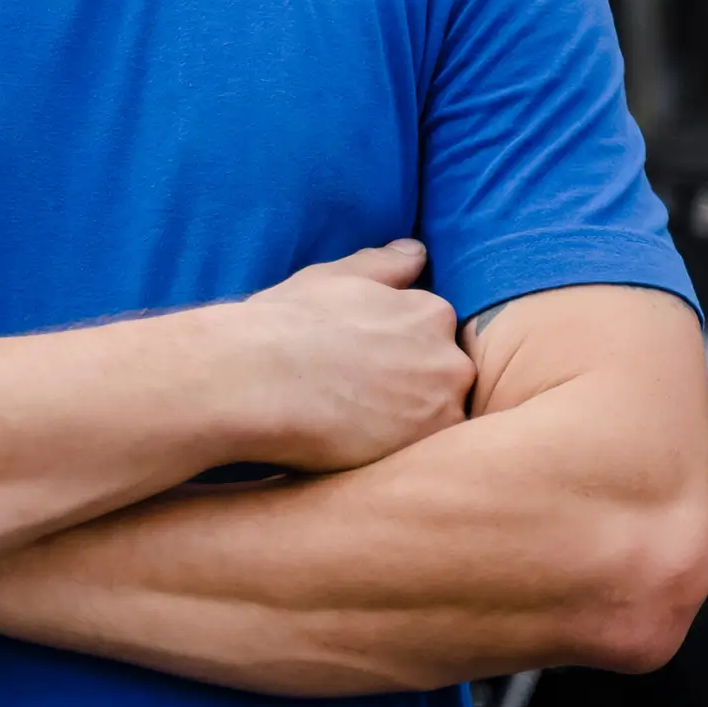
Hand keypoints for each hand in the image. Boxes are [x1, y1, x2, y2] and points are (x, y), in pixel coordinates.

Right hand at [232, 242, 472, 473]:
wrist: (258, 377)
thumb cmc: (289, 322)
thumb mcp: (335, 277)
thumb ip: (384, 265)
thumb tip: (416, 251)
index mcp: (430, 312)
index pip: (433, 334)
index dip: (398, 349)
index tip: (366, 360)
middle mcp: (449, 357)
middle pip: (442, 376)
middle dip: (411, 385)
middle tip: (359, 394)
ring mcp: (442, 406)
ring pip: (436, 417)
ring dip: (408, 421)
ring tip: (357, 423)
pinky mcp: (425, 450)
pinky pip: (425, 455)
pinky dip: (399, 450)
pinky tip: (361, 444)